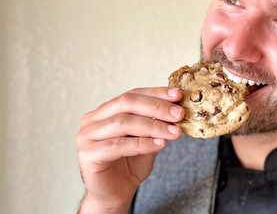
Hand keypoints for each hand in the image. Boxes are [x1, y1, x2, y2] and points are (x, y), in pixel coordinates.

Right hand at [76, 87, 183, 212]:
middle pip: (126, 103)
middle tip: (179, 113)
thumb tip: (176, 107)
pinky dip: (143, 143)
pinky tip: (161, 144)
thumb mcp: (148, 137)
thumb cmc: (130, 164)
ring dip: (153, 126)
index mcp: (105, 110)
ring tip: (174, 132)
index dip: (156, 93)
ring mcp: (86, 136)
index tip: (178, 95)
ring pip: (123, 123)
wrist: (116, 193)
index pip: (133, 94)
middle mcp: (93, 119)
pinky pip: (118, 145)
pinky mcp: (88, 155)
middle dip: (156, 107)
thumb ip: (157, 122)